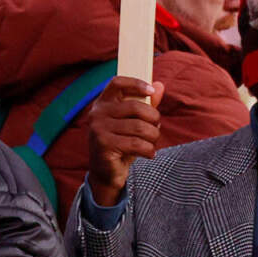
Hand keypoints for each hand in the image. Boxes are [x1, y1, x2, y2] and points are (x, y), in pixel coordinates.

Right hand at [87, 76, 163, 206]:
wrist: (106, 173)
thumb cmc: (122, 143)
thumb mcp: (134, 122)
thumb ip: (146, 104)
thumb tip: (160, 85)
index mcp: (103, 103)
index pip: (117, 83)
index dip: (136, 83)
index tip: (151, 91)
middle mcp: (97, 114)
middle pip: (136, 107)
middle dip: (154, 119)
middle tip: (156, 130)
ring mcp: (99, 129)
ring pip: (140, 127)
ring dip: (153, 137)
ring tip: (152, 144)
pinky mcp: (104, 146)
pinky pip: (137, 144)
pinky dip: (149, 150)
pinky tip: (149, 154)